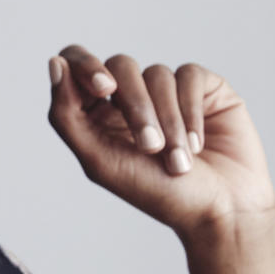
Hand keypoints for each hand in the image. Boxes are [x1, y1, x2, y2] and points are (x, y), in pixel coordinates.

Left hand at [47, 46, 274, 247]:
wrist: (219, 211)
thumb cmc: (156, 193)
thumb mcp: (99, 160)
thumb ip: (66, 114)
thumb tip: (55, 63)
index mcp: (97, 113)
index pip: (77, 64)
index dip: (86, 66)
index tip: (104, 89)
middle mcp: (132, 97)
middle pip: (120, 65)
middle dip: (135, 106)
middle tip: (150, 146)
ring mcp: (169, 90)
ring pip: (156, 73)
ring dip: (168, 121)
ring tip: (178, 161)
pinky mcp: (204, 88)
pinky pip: (189, 74)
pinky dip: (190, 111)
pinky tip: (197, 144)